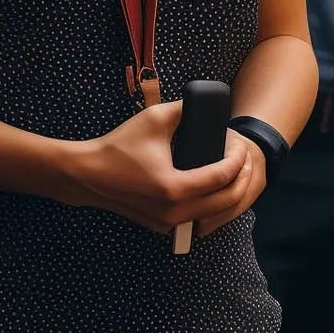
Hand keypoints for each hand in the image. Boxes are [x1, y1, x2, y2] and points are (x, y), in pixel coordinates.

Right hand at [66, 102, 253, 235]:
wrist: (88, 175)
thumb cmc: (119, 146)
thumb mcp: (154, 118)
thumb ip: (185, 109)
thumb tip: (207, 105)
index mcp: (175, 188)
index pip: (223, 177)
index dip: (238, 158)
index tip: (239, 142)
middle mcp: (175, 213)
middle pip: (227, 201)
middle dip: (243, 178)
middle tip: (245, 157)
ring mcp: (169, 224)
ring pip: (216, 215)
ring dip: (231, 194)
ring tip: (235, 170)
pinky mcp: (163, 227)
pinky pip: (199, 219)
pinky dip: (213, 204)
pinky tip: (216, 186)